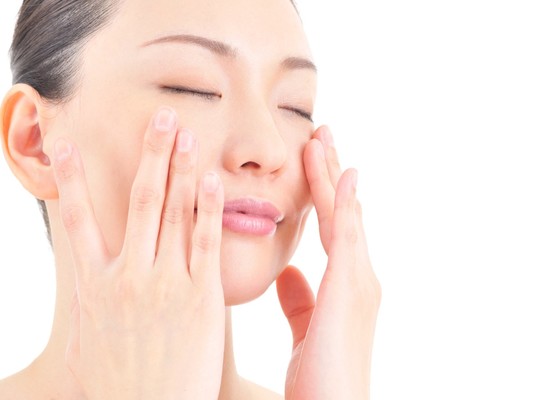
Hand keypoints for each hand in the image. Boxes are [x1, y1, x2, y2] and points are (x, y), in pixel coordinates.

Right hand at [53, 108, 224, 399]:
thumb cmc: (117, 388)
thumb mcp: (87, 344)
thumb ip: (89, 309)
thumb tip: (87, 289)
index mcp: (94, 287)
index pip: (77, 219)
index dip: (70, 178)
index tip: (65, 143)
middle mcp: (128, 276)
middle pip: (139, 201)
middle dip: (150, 154)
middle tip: (161, 116)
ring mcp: (166, 284)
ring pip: (174, 213)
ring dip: (180, 168)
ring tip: (187, 133)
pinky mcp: (201, 297)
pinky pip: (205, 243)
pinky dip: (208, 209)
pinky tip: (212, 180)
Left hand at [277, 126, 380, 398]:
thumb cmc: (318, 376)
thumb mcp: (305, 327)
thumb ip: (300, 299)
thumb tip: (288, 273)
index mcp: (343, 283)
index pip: (333, 226)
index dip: (324, 192)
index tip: (312, 160)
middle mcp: (357, 275)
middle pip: (343, 211)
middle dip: (331, 172)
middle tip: (320, 134)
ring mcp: (359, 280)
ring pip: (346, 215)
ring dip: (333, 176)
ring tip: (322, 139)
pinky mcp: (352, 288)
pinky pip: (348, 236)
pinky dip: (347, 203)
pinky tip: (344, 175)